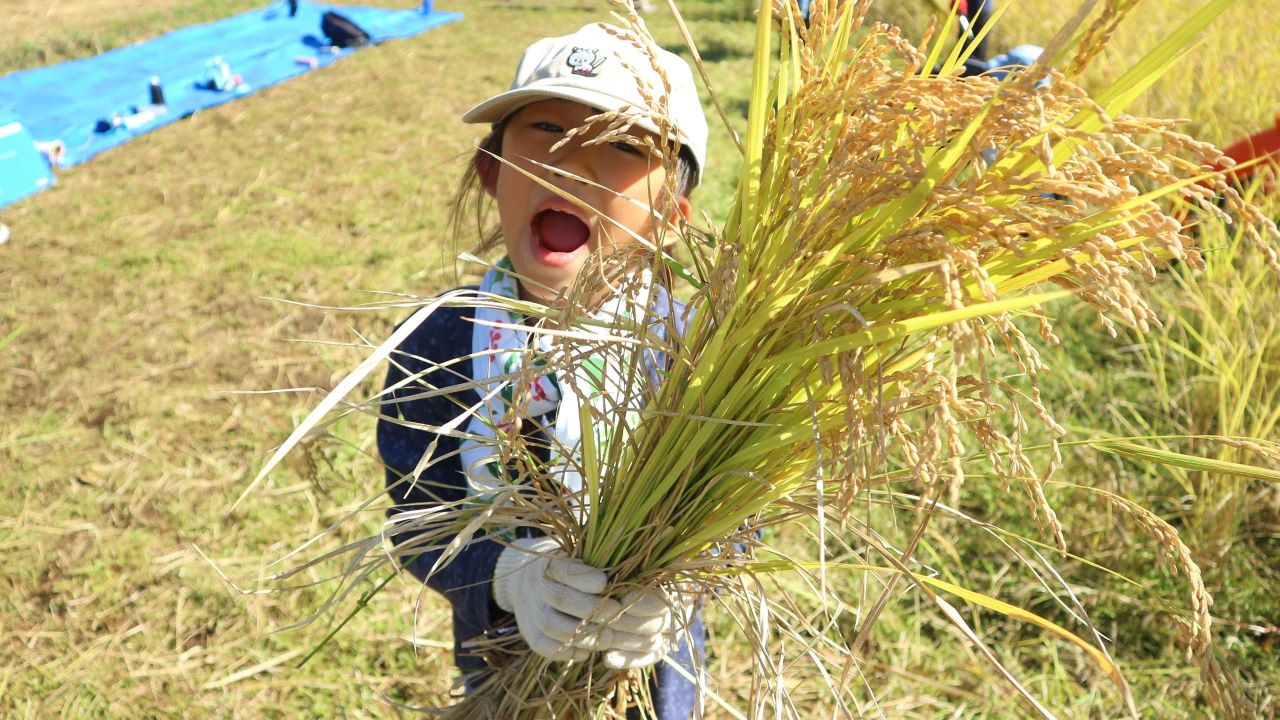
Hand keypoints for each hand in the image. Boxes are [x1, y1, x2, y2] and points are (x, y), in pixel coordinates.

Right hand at [492, 536, 680, 667]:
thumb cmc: (571, 565)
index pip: (562, 569)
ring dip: (585, 635)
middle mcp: (538, 587)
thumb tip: (653, 532)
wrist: (528, 582)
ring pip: (555, 627)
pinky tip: (588, 650)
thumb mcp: (581, 550)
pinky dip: (568, 652)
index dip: (582, 577)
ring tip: (610, 636)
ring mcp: (533, 612)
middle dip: (592, 609)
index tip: (604, 581)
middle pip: (561, 599)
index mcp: (551, 562)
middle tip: (617, 612)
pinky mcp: (531, 635)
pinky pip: (546, 648)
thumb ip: (605, 549)